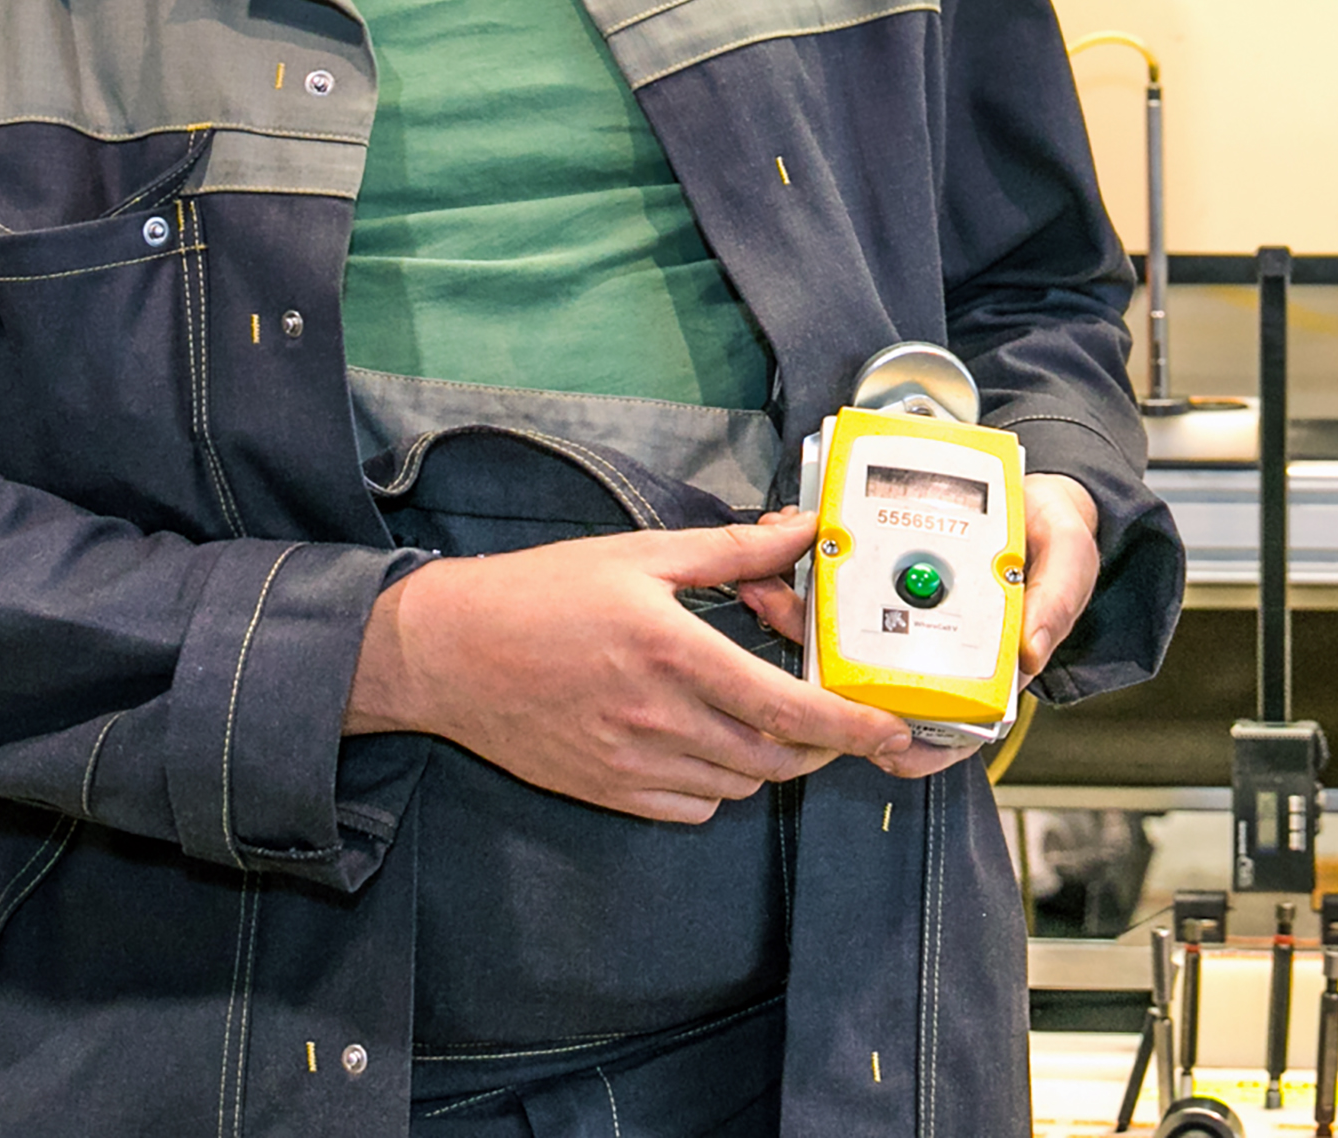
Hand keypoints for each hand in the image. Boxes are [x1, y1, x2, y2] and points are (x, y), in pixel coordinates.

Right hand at [348, 508, 916, 822]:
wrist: (446, 652)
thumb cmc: (540, 596)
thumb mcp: (641, 556)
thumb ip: (733, 551)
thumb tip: (803, 531)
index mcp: (676, 654)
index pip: (788, 707)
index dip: (852, 726)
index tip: (891, 730)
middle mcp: (660, 718)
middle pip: (776, 758)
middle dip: (821, 744)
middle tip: (831, 716)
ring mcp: (632, 763)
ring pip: (739, 785)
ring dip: (768, 759)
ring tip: (761, 717)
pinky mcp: (608, 790)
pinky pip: (691, 807)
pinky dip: (719, 785)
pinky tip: (707, 743)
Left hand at [813, 472, 1102, 780]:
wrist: (1038, 492)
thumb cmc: (1054, 542)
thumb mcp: (1069, 564)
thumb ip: (1055, 603)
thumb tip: (1033, 651)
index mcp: (984, 668)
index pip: (946, 729)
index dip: (909, 745)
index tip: (879, 742)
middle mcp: (935, 652)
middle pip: (875, 683)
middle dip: (822, 668)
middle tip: (793, 626)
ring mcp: (904, 619)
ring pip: (843, 638)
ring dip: (801, 616)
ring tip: (769, 586)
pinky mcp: (885, 581)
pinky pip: (843, 588)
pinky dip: (815, 572)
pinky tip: (793, 545)